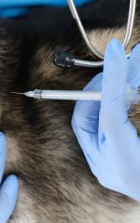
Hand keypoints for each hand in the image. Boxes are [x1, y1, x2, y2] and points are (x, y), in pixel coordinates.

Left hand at [72, 39, 139, 200]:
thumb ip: (137, 100)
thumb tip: (133, 68)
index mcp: (127, 166)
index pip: (110, 115)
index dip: (114, 80)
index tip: (118, 52)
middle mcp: (109, 170)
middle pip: (90, 117)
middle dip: (105, 84)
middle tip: (124, 60)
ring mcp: (104, 169)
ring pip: (88, 121)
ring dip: (104, 93)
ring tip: (126, 72)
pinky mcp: (106, 164)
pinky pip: (95, 129)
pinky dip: (106, 107)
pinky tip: (122, 92)